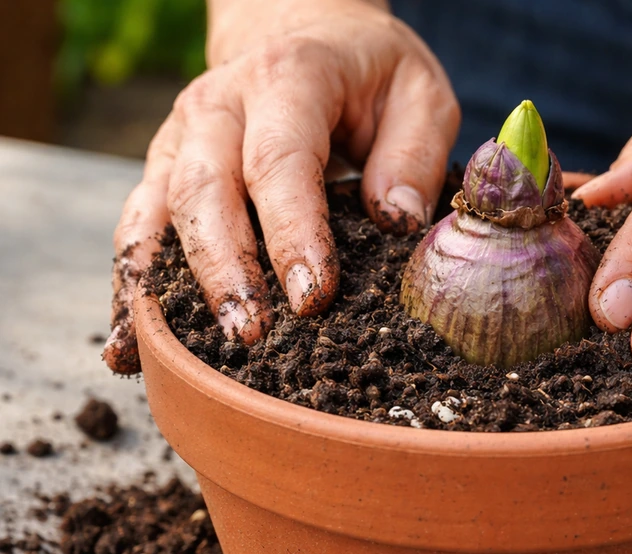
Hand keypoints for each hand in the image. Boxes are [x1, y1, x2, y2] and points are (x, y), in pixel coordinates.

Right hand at [104, 0, 458, 373]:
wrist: (305, 37)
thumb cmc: (370, 78)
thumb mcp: (419, 95)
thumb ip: (415, 154)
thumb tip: (396, 221)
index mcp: (288, 77)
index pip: (280, 159)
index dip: (292, 232)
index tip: (312, 297)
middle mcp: (219, 104)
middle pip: (203, 188)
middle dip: (225, 268)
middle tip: (252, 334)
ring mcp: (181, 138)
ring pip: (157, 211)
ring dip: (168, 286)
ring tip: (181, 357)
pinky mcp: (163, 171)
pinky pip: (136, 230)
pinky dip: (132, 289)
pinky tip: (130, 347)